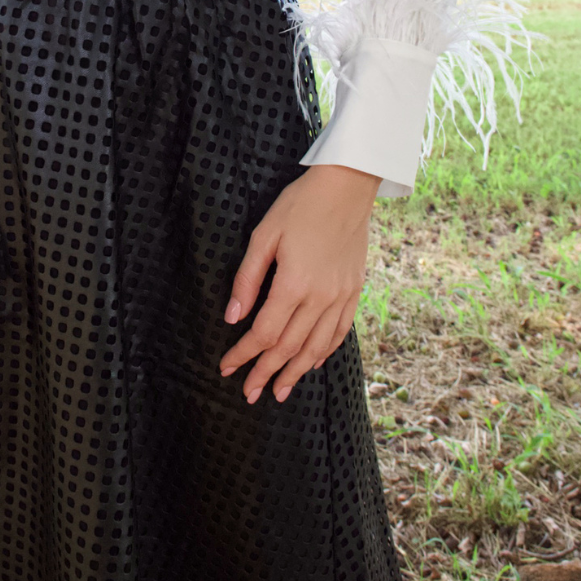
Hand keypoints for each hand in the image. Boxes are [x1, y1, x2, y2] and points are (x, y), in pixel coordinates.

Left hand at [218, 164, 380, 404]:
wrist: (347, 187)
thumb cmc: (300, 206)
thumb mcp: (264, 236)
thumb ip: (248, 279)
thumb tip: (233, 316)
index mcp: (293, 285)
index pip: (263, 333)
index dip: (243, 355)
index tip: (226, 368)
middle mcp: (320, 298)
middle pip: (288, 347)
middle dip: (266, 373)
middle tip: (249, 393)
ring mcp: (340, 296)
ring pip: (316, 347)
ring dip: (296, 373)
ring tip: (280, 392)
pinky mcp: (354, 291)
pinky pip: (340, 332)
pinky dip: (324, 352)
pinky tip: (313, 363)